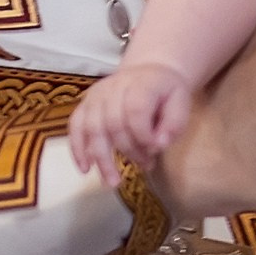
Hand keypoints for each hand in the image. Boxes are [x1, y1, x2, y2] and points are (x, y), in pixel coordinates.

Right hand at [68, 65, 191, 180]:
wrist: (148, 72)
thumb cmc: (165, 94)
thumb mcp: (181, 103)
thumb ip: (174, 124)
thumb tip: (158, 145)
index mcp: (140, 83)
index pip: (135, 110)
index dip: (144, 135)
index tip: (156, 150)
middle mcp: (113, 87)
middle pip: (113, 123)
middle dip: (129, 151)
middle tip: (145, 166)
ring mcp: (96, 95)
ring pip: (92, 129)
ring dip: (102, 159)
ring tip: (112, 182)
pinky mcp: (85, 104)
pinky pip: (75, 126)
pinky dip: (78, 149)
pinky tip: (85, 169)